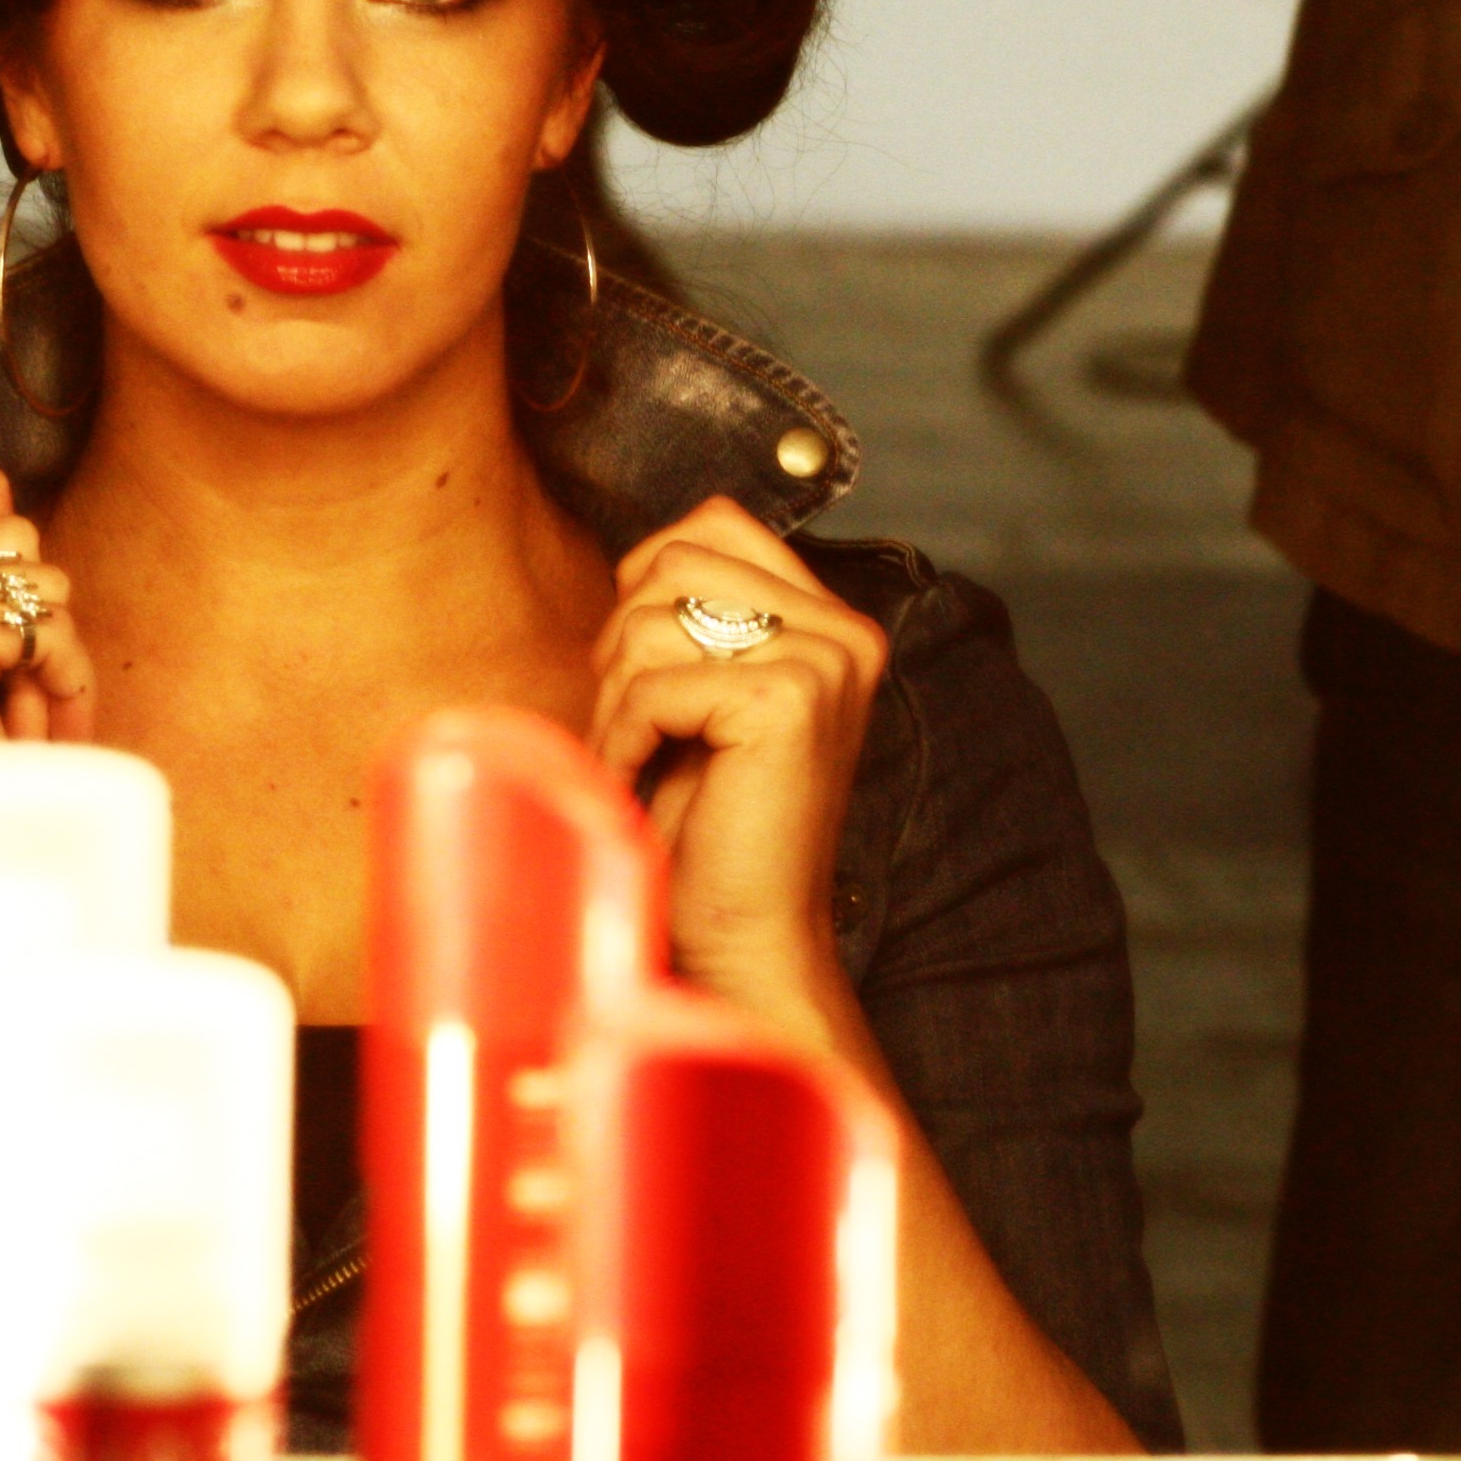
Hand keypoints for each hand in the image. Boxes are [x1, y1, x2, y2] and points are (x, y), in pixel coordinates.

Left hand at [586, 500, 888, 1026]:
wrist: (742, 937)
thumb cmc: (710, 827)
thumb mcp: (705, 696)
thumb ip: (696, 614)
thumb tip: (641, 556)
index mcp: (833, 623)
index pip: (713, 523)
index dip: (646, 586)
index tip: (647, 676)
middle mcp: (844, 633)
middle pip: (673, 561)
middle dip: (623, 645)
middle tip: (634, 724)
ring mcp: (824, 663)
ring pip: (649, 619)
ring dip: (616, 699)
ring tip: (637, 758)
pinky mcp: (788, 702)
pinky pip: (653, 684)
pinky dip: (622, 738)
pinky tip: (641, 783)